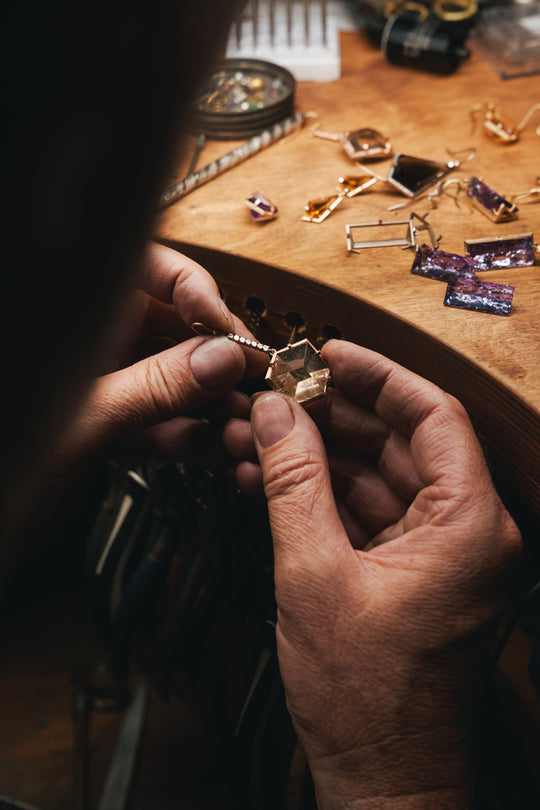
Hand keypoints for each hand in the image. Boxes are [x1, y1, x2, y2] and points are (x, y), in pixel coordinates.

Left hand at [54, 242, 259, 472]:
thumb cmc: (11, 438)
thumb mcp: (79, 414)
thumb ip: (153, 386)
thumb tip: (221, 360)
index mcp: (80, 308)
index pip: (154, 269)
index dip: (199, 293)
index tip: (231, 330)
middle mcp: (95, 336)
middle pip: (173, 326)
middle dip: (216, 356)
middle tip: (254, 381)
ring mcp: (102, 379)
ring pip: (171, 376)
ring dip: (209, 402)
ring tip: (241, 424)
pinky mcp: (108, 422)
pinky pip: (156, 419)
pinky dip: (185, 436)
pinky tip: (214, 451)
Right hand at [231, 339, 520, 808]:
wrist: (382, 780)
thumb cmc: (367, 700)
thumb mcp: (313, 574)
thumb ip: (293, 481)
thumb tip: (275, 414)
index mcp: (469, 525)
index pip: (432, 415)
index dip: (377, 375)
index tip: (326, 355)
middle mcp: (468, 532)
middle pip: (400, 441)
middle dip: (332, 416)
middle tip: (277, 397)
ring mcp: (441, 553)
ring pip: (379, 476)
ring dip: (319, 457)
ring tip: (258, 441)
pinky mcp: (412, 572)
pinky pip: (370, 512)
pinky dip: (324, 495)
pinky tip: (271, 483)